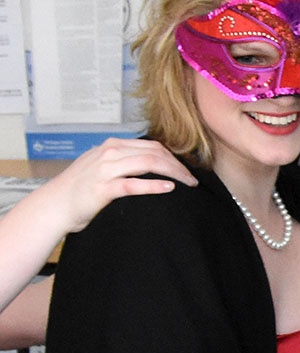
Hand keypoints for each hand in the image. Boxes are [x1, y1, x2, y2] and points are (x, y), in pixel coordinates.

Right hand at [46, 138, 196, 231]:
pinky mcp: (102, 188)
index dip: (174, 156)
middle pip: (155, 152)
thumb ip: (124, 161)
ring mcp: (105, 169)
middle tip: (193, 179)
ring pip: (148, 163)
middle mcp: (110, 153)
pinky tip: (169, 188)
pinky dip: (154, 185)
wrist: (53, 206)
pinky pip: (133, 184)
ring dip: (173, 172)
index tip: (187, 169)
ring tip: (188, 183)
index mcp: (113, 146)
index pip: (152, 146)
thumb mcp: (102, 166)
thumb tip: (153, 163)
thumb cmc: (80, 189)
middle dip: (178, 165)